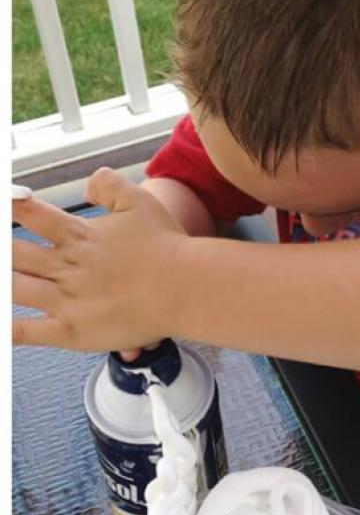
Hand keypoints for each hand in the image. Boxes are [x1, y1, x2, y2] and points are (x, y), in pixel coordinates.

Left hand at [13, 168, 187, 350]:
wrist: (186, 287)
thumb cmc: (168, 248)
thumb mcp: (141, 202)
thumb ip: (110, 185)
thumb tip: (89, 181)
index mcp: (79, 236)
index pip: (29, 213)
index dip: (9, 205)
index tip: (4, 201)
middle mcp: (66, 266)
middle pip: (12, 253)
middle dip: (1, 249)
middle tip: (2, 248)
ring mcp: (65, 300)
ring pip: (13, 288)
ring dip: (3, 280)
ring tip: (2, 274)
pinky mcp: (72, 330)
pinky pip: (28, 332)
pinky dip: (6, 330)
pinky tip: (0, 329)